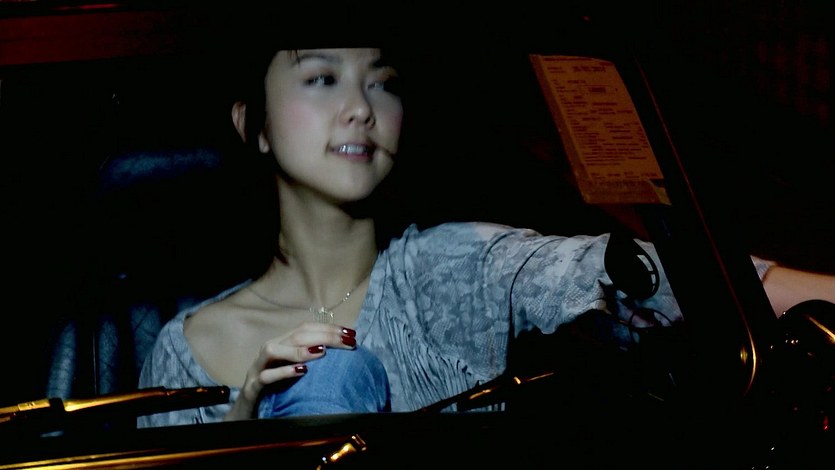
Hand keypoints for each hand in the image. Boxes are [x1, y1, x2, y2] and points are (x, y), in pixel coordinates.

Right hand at [224, 322, 356, 420]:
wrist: (250, 411)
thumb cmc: (277, 389)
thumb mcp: (296, 371)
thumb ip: (313, 359)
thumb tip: (344, 351)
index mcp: (281, 344)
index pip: (305, 328)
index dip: (328, 328)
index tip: (351, 334)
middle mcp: (269, 351)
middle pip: (295, 335)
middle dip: (324, 336)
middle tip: (347, 341)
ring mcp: (258, 367)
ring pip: (274, 350)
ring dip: (299, 349)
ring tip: (322, 351)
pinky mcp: (253, 386)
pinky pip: (266, 377)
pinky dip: (283, 372)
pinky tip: (301, 371)